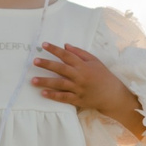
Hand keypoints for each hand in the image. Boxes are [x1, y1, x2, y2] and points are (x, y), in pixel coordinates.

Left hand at [31, 43, 145, 134]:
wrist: (113, 95)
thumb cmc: (103, 76)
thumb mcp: (94, 61)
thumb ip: (80, 53)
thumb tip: (65, 45)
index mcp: (83, 65)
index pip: (67, 55)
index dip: (55, 50)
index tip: (43, 45)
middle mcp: (80, 76)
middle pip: (61, 69)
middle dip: (47, 64)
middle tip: (35, 61)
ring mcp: (78, 89)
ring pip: (60, 84)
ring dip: (46, 82)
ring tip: (33, 80)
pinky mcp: (78, 100)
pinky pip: (64, 98)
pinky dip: (53, 96)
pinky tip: (43, 94)